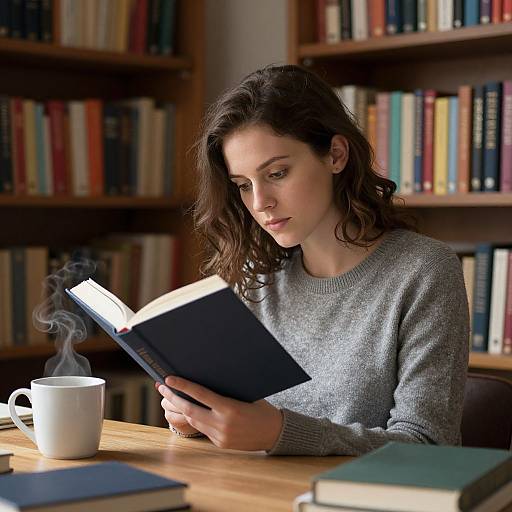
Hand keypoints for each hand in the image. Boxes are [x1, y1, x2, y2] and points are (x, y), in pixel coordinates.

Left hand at [157, 376, 282, 450]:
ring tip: (170, 396)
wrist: (275, 432)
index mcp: (230, 408)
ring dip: (180, 408)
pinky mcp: (220, 444)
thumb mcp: (246, 395)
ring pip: (193, 421)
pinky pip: (203, 429)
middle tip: (162, 387)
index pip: (200, 395)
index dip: (183, 386)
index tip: (169, 379)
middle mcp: (223, 424)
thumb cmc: (262, 408)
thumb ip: (226, 392)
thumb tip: (205, 379)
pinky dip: (194, 418)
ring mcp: (220, 436)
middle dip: (174, 397)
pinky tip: (188, 410)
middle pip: (190, 410)